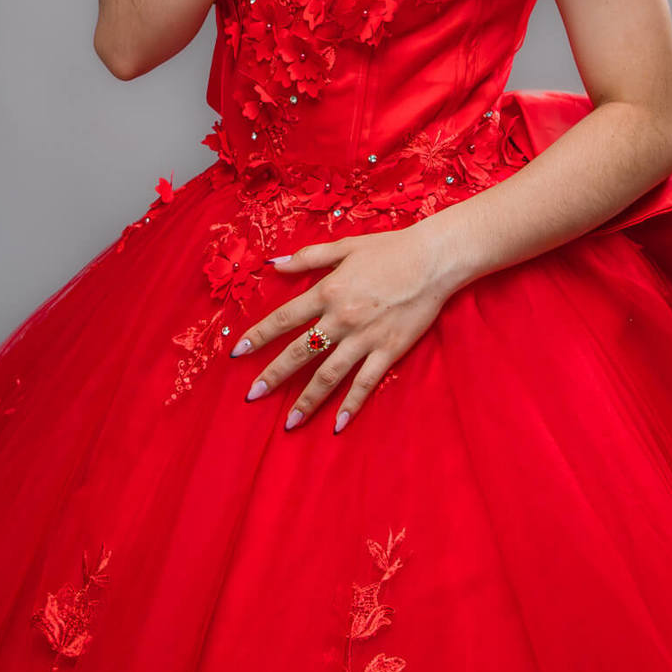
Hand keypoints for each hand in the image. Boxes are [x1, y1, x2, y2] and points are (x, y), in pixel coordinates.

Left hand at [228, 223, 454, 432]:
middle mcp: (341, 318)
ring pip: (329, 375)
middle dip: (273, 375)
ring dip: (307, 400)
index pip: (284, 318)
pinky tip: (337, 425)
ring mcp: (364, 338)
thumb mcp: (345, 246)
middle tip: (252, 396)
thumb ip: (309, 257)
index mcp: (328, 291)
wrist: (433, 260)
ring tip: (289, 423)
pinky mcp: (388, 351)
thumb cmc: (390, 249)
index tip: (238, 353)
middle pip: (300, 352)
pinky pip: (365, 383)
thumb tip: (276, 264)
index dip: (259, 336)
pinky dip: (351, 404)